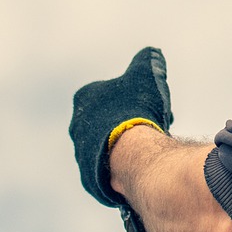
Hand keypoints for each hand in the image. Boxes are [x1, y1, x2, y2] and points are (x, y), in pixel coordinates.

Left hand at [69, 46, 174, 206]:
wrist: (132, 153)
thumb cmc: (137, 110)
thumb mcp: (145, 73)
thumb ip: (147, 60)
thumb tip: (152, 53)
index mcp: (84, 98)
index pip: (111, 95)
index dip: (135, 99)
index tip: (153, 105)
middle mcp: (77, 127)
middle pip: (108, 123)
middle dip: (130, 123)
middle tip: (154, 127)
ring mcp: (81, 155)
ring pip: (108, 148)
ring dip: (126, 147)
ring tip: (150, 149)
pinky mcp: (90, 179)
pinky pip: (109, 170)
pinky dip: (124, 167)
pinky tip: (141, 165)